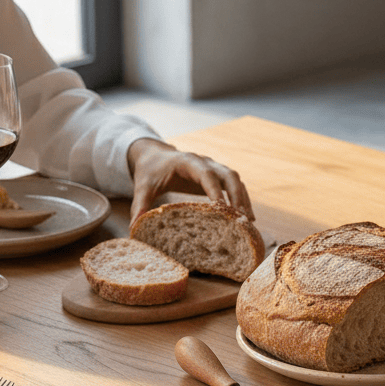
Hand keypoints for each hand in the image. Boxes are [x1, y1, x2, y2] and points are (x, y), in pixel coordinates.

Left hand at [127, 138, 253, 220]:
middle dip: (238, 196)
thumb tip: (135, 228)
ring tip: (249, 221)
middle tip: (243, 219)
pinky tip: (245, 218)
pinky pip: (234, 185)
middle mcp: (205, 162)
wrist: (155, 156)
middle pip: (229, 175)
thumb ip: (140, 205)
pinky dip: (241, 199)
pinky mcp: (216, 176)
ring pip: (235, 180)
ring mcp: (213, 168)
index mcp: (188, 162)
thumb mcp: (142, 186)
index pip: (206, 175)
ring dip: (243, 198)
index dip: (215, 191)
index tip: (222, 209)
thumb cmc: (150, 171)